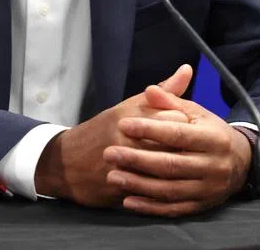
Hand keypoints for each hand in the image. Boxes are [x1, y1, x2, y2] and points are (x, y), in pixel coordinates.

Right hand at [34, 65, 192, 207]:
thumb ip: (163, 92)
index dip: (187, 124)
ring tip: (183, 168)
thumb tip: (187, 70)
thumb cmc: (103, 130)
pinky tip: (172, 186)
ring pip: (163, 169)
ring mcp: (123, 163)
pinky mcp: (120, 186)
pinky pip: (150, 190)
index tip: (193, 127)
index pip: (174, 117)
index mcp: (131, 116)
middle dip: (186, 149)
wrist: (65, 162)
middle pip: (172, 144)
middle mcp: (127, 138)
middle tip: (193, 151)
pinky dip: (163, 189)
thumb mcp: (130, 106)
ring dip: (177, 170)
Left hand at [102, 80, 253, 216]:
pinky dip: (150, 206)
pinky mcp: (202, 206)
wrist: (241, 162)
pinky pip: (173, 209)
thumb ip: (171, 102)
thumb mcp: (196, 113)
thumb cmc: (210, 132)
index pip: (178, 134)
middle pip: (171, 164)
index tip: (123, 124)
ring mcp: (208, 188)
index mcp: (213, 138)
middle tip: (109, 153)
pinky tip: (128, 200)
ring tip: (113, 176)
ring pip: (170, 190)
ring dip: (139, 184)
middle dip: (137, 159)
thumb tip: (149, 90)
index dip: (149, 129)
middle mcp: (213, 165)